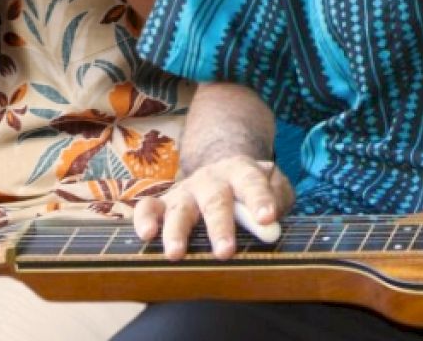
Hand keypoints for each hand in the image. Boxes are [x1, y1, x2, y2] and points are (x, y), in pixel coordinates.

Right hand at [133, 157, 293, 259]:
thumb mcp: (272, 184)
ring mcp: (186, 191)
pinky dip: (144, 220)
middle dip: (219, 226)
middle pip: (215, 200)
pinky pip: (148, 207)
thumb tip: (273, 218)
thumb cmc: (250, 188)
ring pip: (179, 208)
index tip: (267, 218)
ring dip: (176, 230)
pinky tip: (146, 236)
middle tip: (225, 252)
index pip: (251, 183)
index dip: (259, 199)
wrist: (221, 170)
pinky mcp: (164, 203)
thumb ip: (278, 195)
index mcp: (240, 172)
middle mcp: (211, 180)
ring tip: (176, 253)